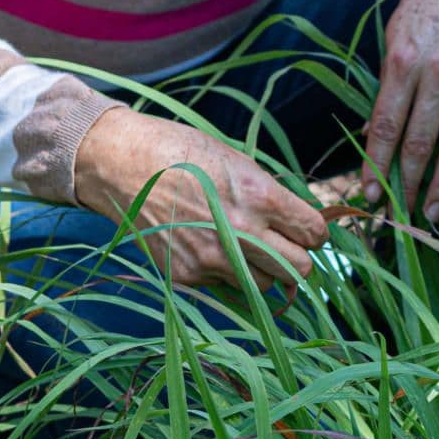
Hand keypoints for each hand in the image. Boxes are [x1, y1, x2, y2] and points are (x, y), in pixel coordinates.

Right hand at [73, 107, 328, 291]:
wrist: (123, 165)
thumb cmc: (184, 153)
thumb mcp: (239, 162)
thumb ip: (271, 196)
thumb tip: (298, 222)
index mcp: (260, 197)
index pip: (313, 234)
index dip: (315, 232)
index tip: (308, 229)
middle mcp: (241, 234)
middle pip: (299, 269)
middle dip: (299, 258)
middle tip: (286, 245)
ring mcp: (212, 260)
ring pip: (264, 285)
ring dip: (264, 270)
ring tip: (245, 245)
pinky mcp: (188, 276)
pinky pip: (225, 285)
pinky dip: (226, 271)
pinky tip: (209, 245)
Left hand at [363, 0, 438, 224]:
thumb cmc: (424, 6)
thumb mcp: (393, 39)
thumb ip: (387, 86)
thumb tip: (374, 137)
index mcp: (403, 62)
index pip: (385, 126)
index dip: (376, 165)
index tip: (369, 196)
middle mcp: (438, 73)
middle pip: (420, 142)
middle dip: (409, 185)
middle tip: (401, 218)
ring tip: (436, 213)